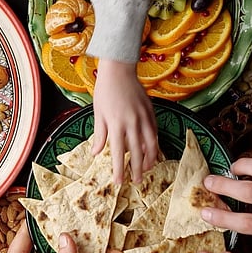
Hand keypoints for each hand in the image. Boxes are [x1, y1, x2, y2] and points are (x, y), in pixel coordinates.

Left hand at [91, 59, 158, 183]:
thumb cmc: (105, 91)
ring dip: (150, 159)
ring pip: (151, 144)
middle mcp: (132, 122)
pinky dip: (154, 144)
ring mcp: (144, 117)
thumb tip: (97, 153)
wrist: (119, 70)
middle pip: (137, 152)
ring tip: (148, 169)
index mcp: (116, 124)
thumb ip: (100, 134)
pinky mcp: (151, 111)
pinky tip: (152, 151)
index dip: (119, 169)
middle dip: (137, 169)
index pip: (119, 153)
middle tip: (137, 181)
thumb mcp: (98, 114)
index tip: (119, 182)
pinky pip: (155, 132)